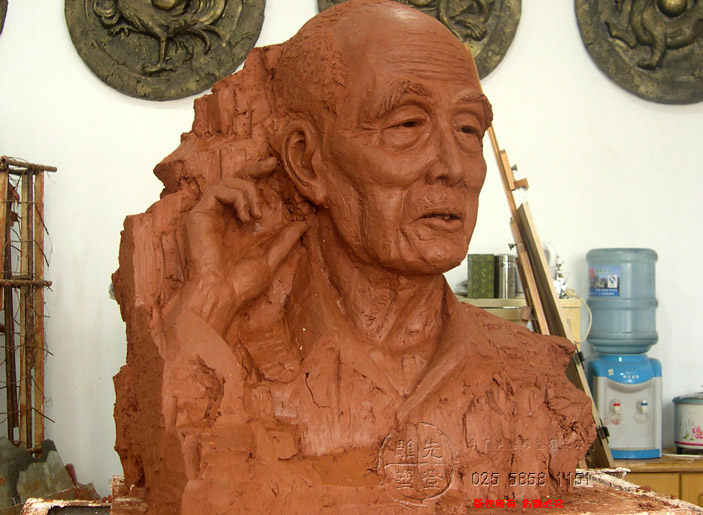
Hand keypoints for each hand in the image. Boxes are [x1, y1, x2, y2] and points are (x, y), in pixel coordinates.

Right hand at [180, 158, 307, 333]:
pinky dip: (236, 197)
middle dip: (254, 169)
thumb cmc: (240, 286)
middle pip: (234, 180)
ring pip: (227, 182)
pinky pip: (217, 191)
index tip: (275, 167)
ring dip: (248, 192)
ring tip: (257, 214)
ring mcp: (209, 215)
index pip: (246, 193)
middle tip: (271, 165)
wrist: (219, 296)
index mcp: (236, 226)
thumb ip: (285, 241)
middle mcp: (222, 217)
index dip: (258, 176)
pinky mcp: (198, 215)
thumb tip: (303, 224)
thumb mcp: (270, 260)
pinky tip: (245, 217)